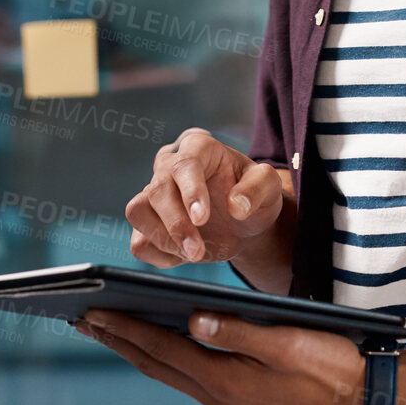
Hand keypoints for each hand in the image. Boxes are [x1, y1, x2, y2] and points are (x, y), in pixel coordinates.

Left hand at [77, 309, 364, 404]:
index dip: (124, 328)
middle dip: (117, 339)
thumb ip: (237, 330)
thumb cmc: (331, 368)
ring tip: (108, 328)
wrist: (364, 402)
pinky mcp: (237, 403)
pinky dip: (165, 358)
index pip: (161, 348)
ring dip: (135, 349)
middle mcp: (218, 397)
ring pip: (169, 373)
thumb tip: (192, 318)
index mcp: (226, 380)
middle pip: (155, 363)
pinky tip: (158, 346)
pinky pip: (188, 378)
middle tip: (81, 318)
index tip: (91, 311)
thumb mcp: (286, 342)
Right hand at [126, 128, 284, 265]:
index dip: (190, 192)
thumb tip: (236, 205)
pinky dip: (159, 255)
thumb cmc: (253, 197)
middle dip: (176, 225)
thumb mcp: (268, 187)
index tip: (202, 219)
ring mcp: (153, 194)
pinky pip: (139, 242)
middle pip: (156, 190)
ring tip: (194, 252)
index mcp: (199, 148)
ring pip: (137, 211)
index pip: (185, 164)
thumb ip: (257, 189)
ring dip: (163, 239)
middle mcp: (169, 166)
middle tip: (198, 251)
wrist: (242, 222)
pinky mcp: (148, 223)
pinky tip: (184, 256)